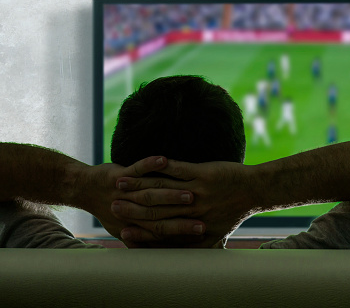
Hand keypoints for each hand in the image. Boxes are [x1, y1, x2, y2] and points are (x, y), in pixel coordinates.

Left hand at [76, 156, 205, 247]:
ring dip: (170, 192)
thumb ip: (144, 239)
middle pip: (162, 214)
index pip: (164, 230)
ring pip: (152, 191)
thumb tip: (165, 252)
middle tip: (202, 217)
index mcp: (136, 225)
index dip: (183, 231)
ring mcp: (127, 192)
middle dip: (183, 215)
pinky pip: (138, 168)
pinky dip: (150, 164)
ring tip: (191, 192)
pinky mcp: (122, 175)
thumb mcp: (125, 228)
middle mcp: (132, 211)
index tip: (203, 230)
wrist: (85, 190)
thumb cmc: (110, 211)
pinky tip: (163, 159)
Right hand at [111, 160, 257, 247]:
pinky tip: (148, 163)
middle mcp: (193, 211)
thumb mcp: (216, 235)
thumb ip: (198, 246)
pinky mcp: (203, 173)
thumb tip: (183, 259)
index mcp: (193, 226)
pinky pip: (178, 169)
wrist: (255, 190)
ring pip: (162, 188)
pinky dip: (160, 166)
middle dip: (132, 209)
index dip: (140, 233)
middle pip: (156, 211)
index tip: (122, 233)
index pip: (160, 233)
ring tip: (121, 183)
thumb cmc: (234, 214)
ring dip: (139, 185)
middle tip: (113, 206)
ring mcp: (198, 191)